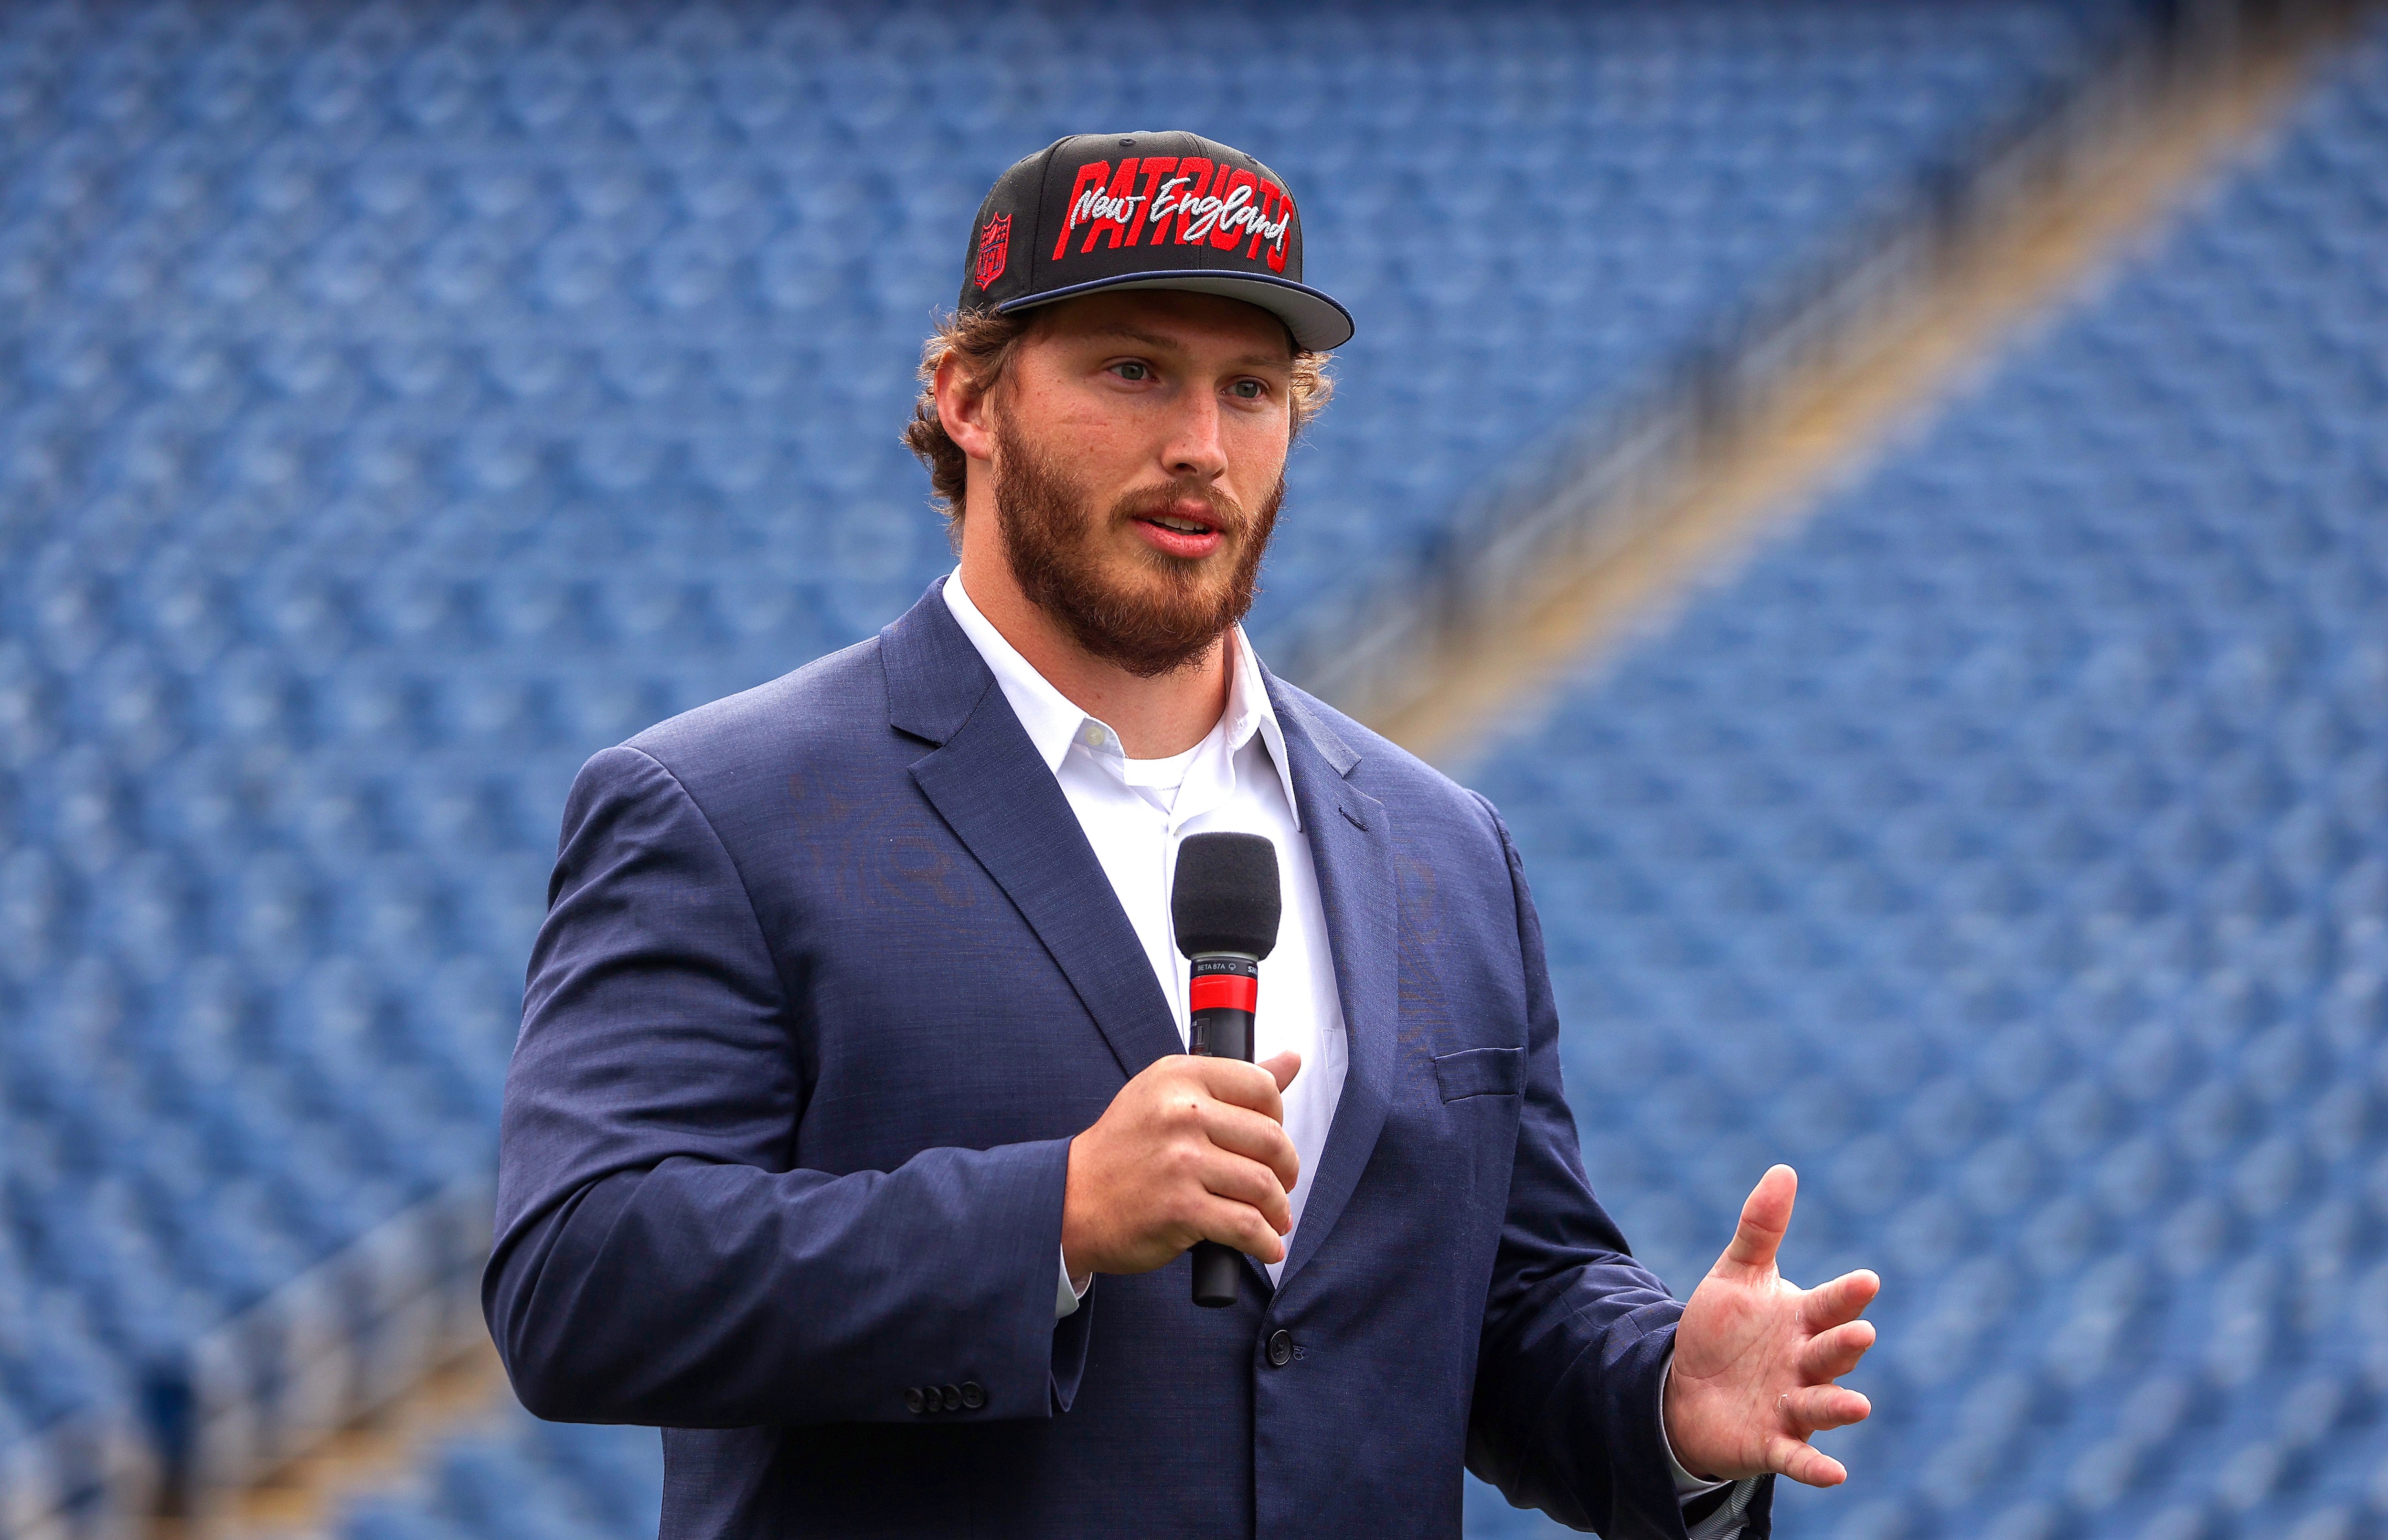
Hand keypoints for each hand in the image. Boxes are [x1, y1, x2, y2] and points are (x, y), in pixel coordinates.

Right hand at [1061, 1051, 1300, 1278]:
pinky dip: (1264, 1242)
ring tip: (1273, 1219)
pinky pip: (1246, 1226)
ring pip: (1264, 1186)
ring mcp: (1181, 1161)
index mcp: (1181, 1077)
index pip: (1262, 1087)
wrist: (1071, 1200)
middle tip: (1279, 1185)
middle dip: (1286, 1170)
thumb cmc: (1125, 1148)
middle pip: (1272, 1140)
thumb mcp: (1169, 1095)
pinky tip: (1265, 1245)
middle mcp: (1181, 1113)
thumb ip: (1232, 1080)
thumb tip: (1292, 1059)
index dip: (1278, 1118)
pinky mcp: (1180, 1208)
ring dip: (1278, 1211)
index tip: (1269, 1140)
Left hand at [1663, 1165, 1878, 1487]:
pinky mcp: (1772, 1443)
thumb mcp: (1736, 1275)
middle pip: (1832, 1353)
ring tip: (1857, 1405)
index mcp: (1802, 1321)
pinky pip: (1796, 1457)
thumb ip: (1761, 1227)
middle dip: (1845, 1345)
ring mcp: (1792, 1406)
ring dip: (1839, 1405)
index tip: (1866, 1279)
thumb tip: (1784, 1169)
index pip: (1831, 1305)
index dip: (1847, 1295)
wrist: (1686, 1389)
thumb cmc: (1723, 1331)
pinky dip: (1814, 1466)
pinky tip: (1835, 1474)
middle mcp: (1805, 1364)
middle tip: (1861, 1333)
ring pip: (1823, 1404)